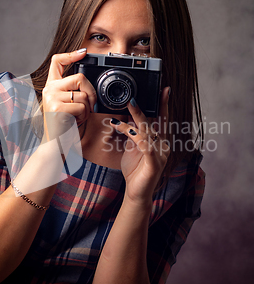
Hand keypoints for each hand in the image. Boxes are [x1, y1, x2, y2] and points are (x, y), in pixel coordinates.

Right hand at [42, 49, 96, 136]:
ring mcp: (52, 97)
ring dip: (87, 110)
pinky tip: (74, 122)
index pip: (57, 61)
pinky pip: (81, 107)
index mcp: (51, 86)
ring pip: (83, 95)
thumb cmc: (65, 125)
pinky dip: (83, 117)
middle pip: (79, 77)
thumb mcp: (70, 104)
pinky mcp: (57, 108)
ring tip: (77, 117)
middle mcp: (49, 89)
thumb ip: (75, 91)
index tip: (83, 53)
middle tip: (90, 106)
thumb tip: (89, 83)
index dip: (71, 54)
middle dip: (91, 93)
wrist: (55, 144)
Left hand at [110, 88, 169, 205]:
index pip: (163, 120)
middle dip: (143, 110)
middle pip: (154, 124)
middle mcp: (163, 146)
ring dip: (133, 123)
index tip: (165, 90)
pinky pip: (146, 147)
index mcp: (160, 141)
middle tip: (132, 99)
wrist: (136, 193)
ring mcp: (160, 155)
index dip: (163, 105)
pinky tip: (128, 131)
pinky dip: (137, 138)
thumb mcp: (133, 147)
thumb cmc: (135, 170)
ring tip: (119, 116)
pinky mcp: (154, 164)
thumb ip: (134, 133)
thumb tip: (129, 117)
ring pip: (148, 133)